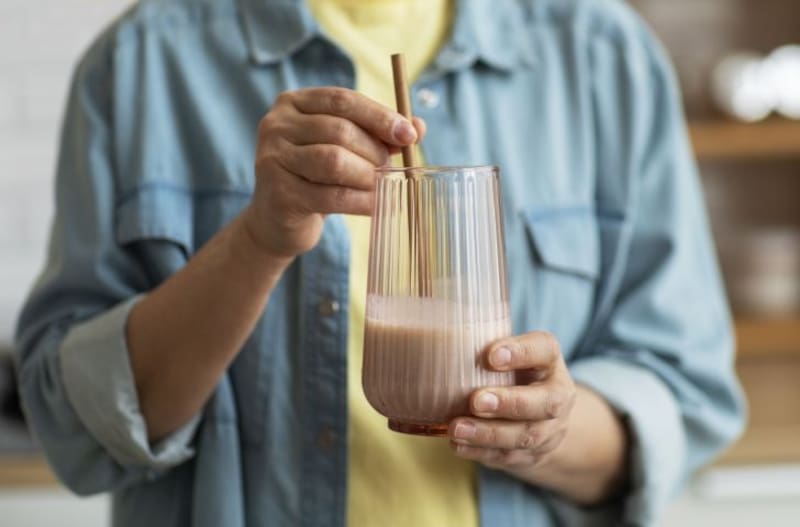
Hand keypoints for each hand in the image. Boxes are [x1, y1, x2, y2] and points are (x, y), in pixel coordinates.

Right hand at [242, 87, 425, 259]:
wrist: (278, 219)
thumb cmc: (316, 176)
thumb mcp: (344, 148)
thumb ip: (377, 133)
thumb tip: (418, 126)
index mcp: (293, 103)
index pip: (342, 100)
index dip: (379, 116)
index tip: (409, 135)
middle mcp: (276, 125)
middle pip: (339, 130)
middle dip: (374, 150)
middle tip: (389, 167)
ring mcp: (273, 159)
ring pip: (334, 161)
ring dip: (367, 175)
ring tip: (381, 186)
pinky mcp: (279, 194)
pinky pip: (332, 195)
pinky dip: (362, 201)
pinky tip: (378, 205)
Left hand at [448, 332, 576, 473]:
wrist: (542, 418)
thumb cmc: (513, 373)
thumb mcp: (509, 353)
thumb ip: (483, 341)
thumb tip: (433, 324)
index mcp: (549, 361)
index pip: (545, 350)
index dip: (521, 352)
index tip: (491, 355)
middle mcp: (556, 396)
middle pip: (545, 402)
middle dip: (509, 403)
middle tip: (476, 401)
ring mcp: (548, 430)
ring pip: (524, 435)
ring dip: (488, 433)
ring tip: (456, 428)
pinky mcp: (531, 455)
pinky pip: (508, 457)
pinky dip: (480, 451)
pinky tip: (457, 444)